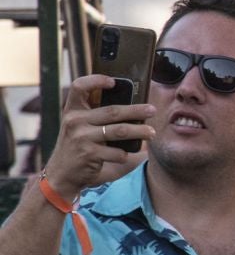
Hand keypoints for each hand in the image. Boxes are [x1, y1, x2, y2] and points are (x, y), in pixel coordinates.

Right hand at [42, 75, 155, 200]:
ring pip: (119, 131)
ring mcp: (81, 138)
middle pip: (112, 111)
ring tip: (151, 132)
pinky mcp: (89, 154)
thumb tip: (133, 106)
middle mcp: (75, 121)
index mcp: (73, 110)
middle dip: (136, 110)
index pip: (79, 87)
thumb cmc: (77, 146)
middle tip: (152, 110)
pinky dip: (126, 154)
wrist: (61, 174)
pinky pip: (117, 152)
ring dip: (139, 131)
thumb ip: (97, 115)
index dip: (96, 80)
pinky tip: (130, 154)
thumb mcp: (80, 126)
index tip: (114, 82)